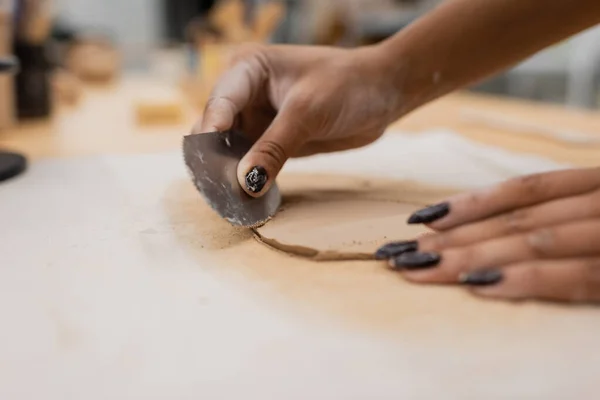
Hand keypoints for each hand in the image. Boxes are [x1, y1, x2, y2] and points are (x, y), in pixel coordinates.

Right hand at [197, 44, 398, 196]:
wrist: (382, 93)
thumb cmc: (348, 85)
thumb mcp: (308, 112)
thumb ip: (274, 147)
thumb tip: (246, 183)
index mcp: (248, 68)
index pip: (219, 102)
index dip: (210, 133)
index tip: (208, 163)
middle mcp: (244, 93)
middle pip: (214, 128)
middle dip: (214, 158)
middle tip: (218, 189)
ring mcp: (255, 118)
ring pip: (227, 149)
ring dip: (228, 173)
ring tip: (230, 199)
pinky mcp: (269, 140)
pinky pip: (250, 162)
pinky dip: (248, 179)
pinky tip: (248, 197)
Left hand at [376, 167, 599, 302]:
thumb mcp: (599, 212)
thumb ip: (564, 212)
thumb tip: (498, 226)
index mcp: (595, 185)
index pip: (524, 190)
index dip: (469, 204)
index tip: (419, 219)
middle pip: (514, 219)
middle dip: (451, 238)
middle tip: (399, 252)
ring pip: (530, 241)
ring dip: (468, 256)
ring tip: (418, 269)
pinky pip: (574, 277)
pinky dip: (523, 279)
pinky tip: (477, 286)